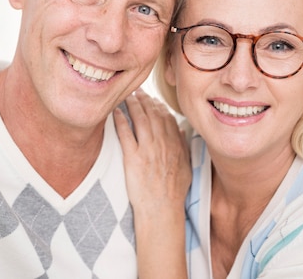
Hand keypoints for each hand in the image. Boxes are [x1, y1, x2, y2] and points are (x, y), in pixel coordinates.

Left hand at [114, 89, 190, 212]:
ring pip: (140, 120)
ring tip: (126, 96)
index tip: (152, 99)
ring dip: (133, 106)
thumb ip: (183, 148)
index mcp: (175, 146)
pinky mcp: (133, 159)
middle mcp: (162, 145)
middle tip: (137, 92)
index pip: (166, 119)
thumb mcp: (186, 169)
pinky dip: (121, 122)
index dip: (158, 106)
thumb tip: (181, 132)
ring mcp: (148, 151)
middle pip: (153, 115)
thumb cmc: (173, 193)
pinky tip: (116, 113)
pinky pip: (126, 135)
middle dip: (144, 100)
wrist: (162, 210)